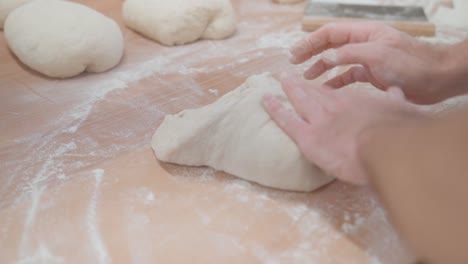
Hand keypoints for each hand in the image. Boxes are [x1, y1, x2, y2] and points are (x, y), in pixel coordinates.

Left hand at [263, 74, 427, 184]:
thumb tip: (396, 91)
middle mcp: (331, 106)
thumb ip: (394, 100)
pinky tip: (265, 100)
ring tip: (277, 80)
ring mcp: (317, 121)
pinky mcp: (308, 138)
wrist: (386, 150)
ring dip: (286, 88)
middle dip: (298, 83)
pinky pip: (286, 120)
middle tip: (286, 76)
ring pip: (297, 100)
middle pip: (311, 92)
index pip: (330, 92)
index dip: (318, 87)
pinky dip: (274, 108)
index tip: (312, 83)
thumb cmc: (396, 134)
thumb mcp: (400, 110)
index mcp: (351, 101)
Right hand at [290, 22, 449, 103]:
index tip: (295, 54)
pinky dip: (336, 82)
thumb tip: (324, 56)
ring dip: (321, 67)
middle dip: (311, 52)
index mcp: (364, 33)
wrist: (435, 79)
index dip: (310, 42)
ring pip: (337, 61)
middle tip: (294, 63)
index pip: (330, 33)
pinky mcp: (372, 75)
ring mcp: (367, 59)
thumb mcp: (378, 54)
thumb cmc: (410, 64)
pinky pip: (348, 76)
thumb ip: (350, 54)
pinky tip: (326, 89)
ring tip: (307, 77)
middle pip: (331, 45)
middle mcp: (364, 44)